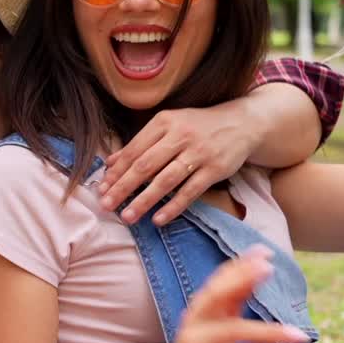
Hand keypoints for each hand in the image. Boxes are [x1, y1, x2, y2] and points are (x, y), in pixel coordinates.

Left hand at [99, 104, 258, 224]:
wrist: (242, 123)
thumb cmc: (198, 126)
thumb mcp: (169, 126)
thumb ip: (140, 143)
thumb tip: (110, 162)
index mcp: (164, 123)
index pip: (134, 150)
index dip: (116, 171)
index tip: (101, 189)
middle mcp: (180, 135)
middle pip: (145, 165)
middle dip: (123, 187)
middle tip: (106, 206)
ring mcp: (199, 153)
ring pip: (166, 180)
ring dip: (144, 200)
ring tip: (127, 216)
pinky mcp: (215, 169)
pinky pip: (190, 191)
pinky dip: (173, 207)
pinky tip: (158, 219)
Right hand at [163, 247, 309, 342]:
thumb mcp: (218, 320)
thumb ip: (235, 297)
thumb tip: (260, 268)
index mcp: (201, 306)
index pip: (220, 279)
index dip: (241, 264)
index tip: (265, 252)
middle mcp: (195, 319)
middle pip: (217, 295)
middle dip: (241, 279)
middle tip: (268, 268)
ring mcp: (196, 342)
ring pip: (233, 331)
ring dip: (268, 331)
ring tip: (299, 334)